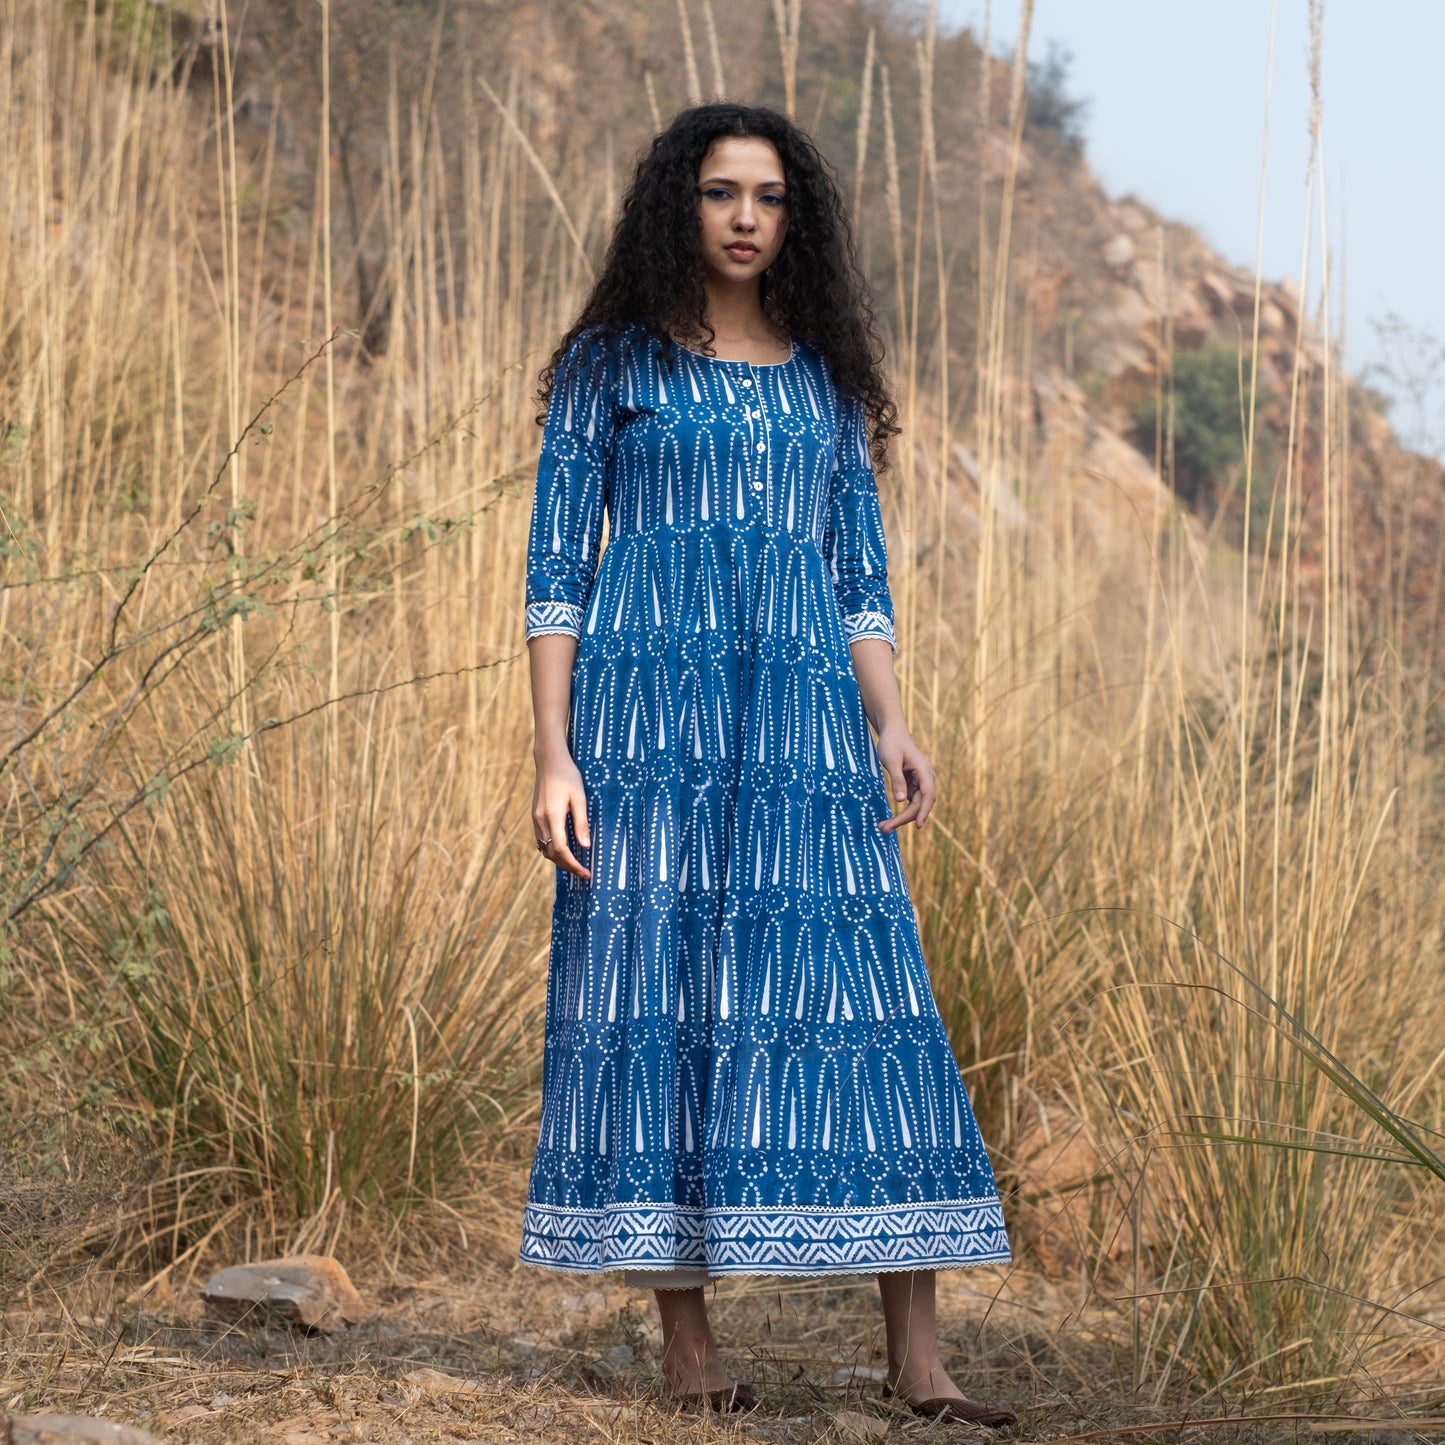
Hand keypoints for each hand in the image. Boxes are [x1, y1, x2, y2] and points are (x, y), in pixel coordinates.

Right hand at [532, 747, 591, 878]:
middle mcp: (541, 820)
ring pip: (544, 849)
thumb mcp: (580, 798)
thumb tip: (585, 847)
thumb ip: (582, 823)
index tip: (586, 873)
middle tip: (584, 873)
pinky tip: (564, 849)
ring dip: (559, 859)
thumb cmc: (568, 776)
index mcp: (553, 816)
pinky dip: (552, 849)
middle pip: (551, 853)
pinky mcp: (535, 815)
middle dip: (567, 866)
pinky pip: (541, 840)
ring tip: (575, 864)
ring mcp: (536, 818)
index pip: (561, 849)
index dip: (573, 864)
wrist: (549, 760)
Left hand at [874, 723, 935, 830]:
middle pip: (920, 804)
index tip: (918, 826)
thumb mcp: (891, 760)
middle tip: (884, 829)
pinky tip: (889, 821)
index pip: (928, 795)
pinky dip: (901, 813)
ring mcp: (920, 783)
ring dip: (901, 818)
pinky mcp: (913, 786)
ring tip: (883, 828)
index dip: (923, 811)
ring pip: (915, 806)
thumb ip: (897, 780)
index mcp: (924, 770)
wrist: (893, 733)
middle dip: (905, 819)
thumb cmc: (892, 743)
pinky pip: (910, 803)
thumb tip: (901, 800)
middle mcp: (926, 778)